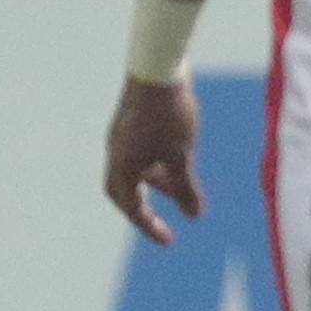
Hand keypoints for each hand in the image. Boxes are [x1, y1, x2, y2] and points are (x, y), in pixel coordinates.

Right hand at [104, 78, 204, 241]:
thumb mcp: (183, 155)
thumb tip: (195, 215)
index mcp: (123, 167)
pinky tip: (179, 163)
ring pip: (136, 171)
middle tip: (161, 225)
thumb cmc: (170, 115)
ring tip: (184, 194)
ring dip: (156, 185)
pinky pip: (139, 155)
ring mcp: (121, 138)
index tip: (168, 241)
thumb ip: (186, 187)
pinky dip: (157, 166)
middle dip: (143, 209)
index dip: (149, 226)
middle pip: (125, 192)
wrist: (157, 69)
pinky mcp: (131, 124)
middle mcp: (116, 155)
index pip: (132, 207)